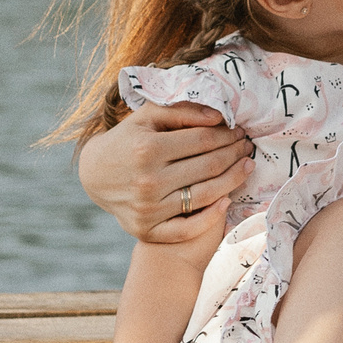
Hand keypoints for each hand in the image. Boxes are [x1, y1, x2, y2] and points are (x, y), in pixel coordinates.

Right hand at [76, 102, 252, 243]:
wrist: (94, 175)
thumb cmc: (127, 140)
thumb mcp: (147, 117)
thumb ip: (182, 112)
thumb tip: (219, 117)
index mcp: (147, 149)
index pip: (203, 140)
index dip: (227, 135)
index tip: (239, 131)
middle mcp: (148, 181)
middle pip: (208, 166)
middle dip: (235, 154)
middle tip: (247, 147)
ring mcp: (148, 209)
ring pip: (205, 195)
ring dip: (234, 180)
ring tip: (247, 166)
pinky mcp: (146, 230)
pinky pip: (187, 228)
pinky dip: (211, 217)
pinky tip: (227, 201)